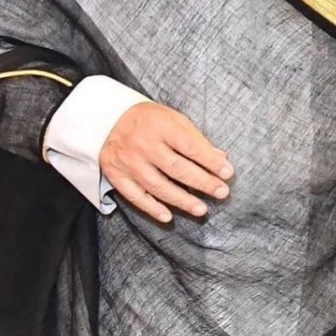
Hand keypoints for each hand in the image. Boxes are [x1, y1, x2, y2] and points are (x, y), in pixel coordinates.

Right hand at [100, 102, 234, 223]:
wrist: (107, 119)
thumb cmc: (149, 119)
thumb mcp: (174, 119)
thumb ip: (196, 139)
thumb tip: (221, 158)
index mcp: (162, 126)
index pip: (191, 147)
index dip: (210, 161)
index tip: (228, 172)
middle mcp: (144, 145)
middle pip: (177, 169)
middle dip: (202, 182)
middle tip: (222, 193)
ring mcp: (129, 162)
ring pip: (158, 186)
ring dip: (181, 200)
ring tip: (201, 209)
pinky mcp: (116, 175)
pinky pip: (135, 196)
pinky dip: (152, 208)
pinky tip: (168, 216)